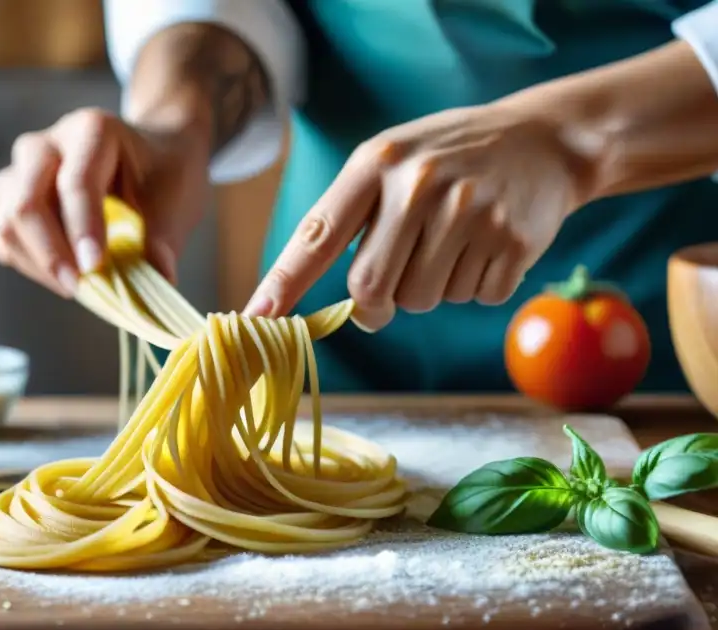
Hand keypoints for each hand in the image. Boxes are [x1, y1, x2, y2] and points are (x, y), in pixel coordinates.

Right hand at [0, 108, 211, 297]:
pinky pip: (3, 236)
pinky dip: (28, 263)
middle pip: (26, 201)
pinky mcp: (10, 198)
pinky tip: (62, 275)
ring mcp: (21, 170)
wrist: (151, 159)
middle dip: (49, 252)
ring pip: (6, 220)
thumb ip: (163, 239)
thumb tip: (159, 279)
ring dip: (38, 262)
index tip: (94, 266)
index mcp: (91, 131)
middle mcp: (46, 145)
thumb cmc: (163, 175)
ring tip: (77, 284)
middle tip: (79, 287)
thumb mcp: (176, 200)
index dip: (82, 228)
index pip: (75, 182)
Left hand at [245, 102, 588, 329]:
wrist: (545, 140)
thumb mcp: (393, 160)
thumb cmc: (448, 158)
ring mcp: (471, 212)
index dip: (285, 282)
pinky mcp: (512, 242)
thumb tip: (319, 299)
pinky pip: (471, 299)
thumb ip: (353, 217)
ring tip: (452, 241)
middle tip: (395, 281)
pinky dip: (473, 285)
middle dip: (376, 301)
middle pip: (370, 287)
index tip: (257, 317)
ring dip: (428, 288)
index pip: (319, 234)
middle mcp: (422, 184)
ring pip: (420, 301)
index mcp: (378, 160)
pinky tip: (486, 244)